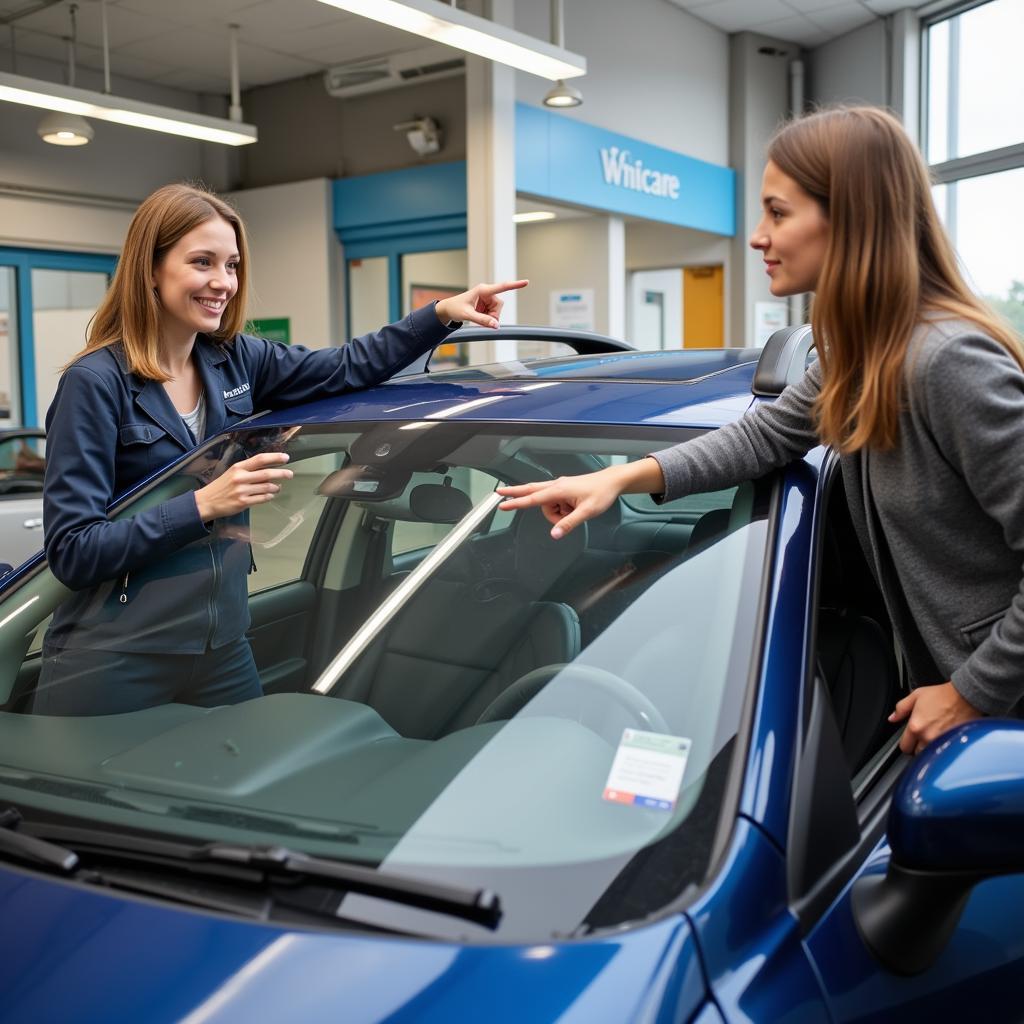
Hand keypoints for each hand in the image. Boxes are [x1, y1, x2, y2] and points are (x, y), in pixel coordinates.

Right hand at [194, 452, 292, 521]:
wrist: (206, 502)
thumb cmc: (221, 487)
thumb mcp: (232, 473)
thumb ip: (248, 470)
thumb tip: (269, 468)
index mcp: (238, 467)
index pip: (260, 459)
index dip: (275, 457)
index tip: (286, 457)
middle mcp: (240, 478)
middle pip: (267, 473)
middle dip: (282, 473)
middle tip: (290, 474)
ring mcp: (242, 491)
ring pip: (267, 487)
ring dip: (276, 487)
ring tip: (278, 487)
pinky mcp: (243, 502)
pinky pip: (263, 499)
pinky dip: (269, 496)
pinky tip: (270, 495)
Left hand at [435, 279, 527, 329]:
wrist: (448, 309)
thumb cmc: (456, 308)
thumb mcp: (468, 315)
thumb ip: (482, 320)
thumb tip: (496, 325)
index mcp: (482, 290)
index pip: (502, 287)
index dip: (515, 285)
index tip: (526, 282)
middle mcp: (487, 292)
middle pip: (499, 306)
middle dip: (492, 316)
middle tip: (480, 319)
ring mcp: (487, 298)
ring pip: (497, 311)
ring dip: (489, 317)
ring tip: (477, 316)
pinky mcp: (486, 304)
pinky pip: (493, 314)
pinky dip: (487, 318)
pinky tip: (478, 315)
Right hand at [497, 462, 658, 539]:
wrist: (612, 482)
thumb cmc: (601, 493)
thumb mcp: (587, 512)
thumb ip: (569, 524)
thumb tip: (554, 534)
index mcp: (559, 490)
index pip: (533, 498)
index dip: (517, 502)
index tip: (503, 505)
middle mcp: (557, 486)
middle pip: (532, 492)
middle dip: (516, 494)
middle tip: (498, 494)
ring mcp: (560, 487)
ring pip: (547, 503)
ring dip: (555, 513)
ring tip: (573, 515)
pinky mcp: (564, 489)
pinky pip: (554, 502)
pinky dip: (559, 510)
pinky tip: (572, 511)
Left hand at [889, 681, 981, 754]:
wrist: (965, 696)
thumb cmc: (943, 695)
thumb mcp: (916, 696)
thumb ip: (901, 708)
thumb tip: (892, 718)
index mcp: (916, 727)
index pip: (904, 747)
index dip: (906, 744)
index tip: (909, 740)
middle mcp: (928, 737)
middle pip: (918, 754)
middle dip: (918, 747)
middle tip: (923, 737)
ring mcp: (942, 742)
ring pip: (931, 755)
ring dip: (931, 749)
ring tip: (934, 737)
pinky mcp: (954, 744)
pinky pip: (945, 753)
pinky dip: (943, 748)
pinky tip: (945, 739)